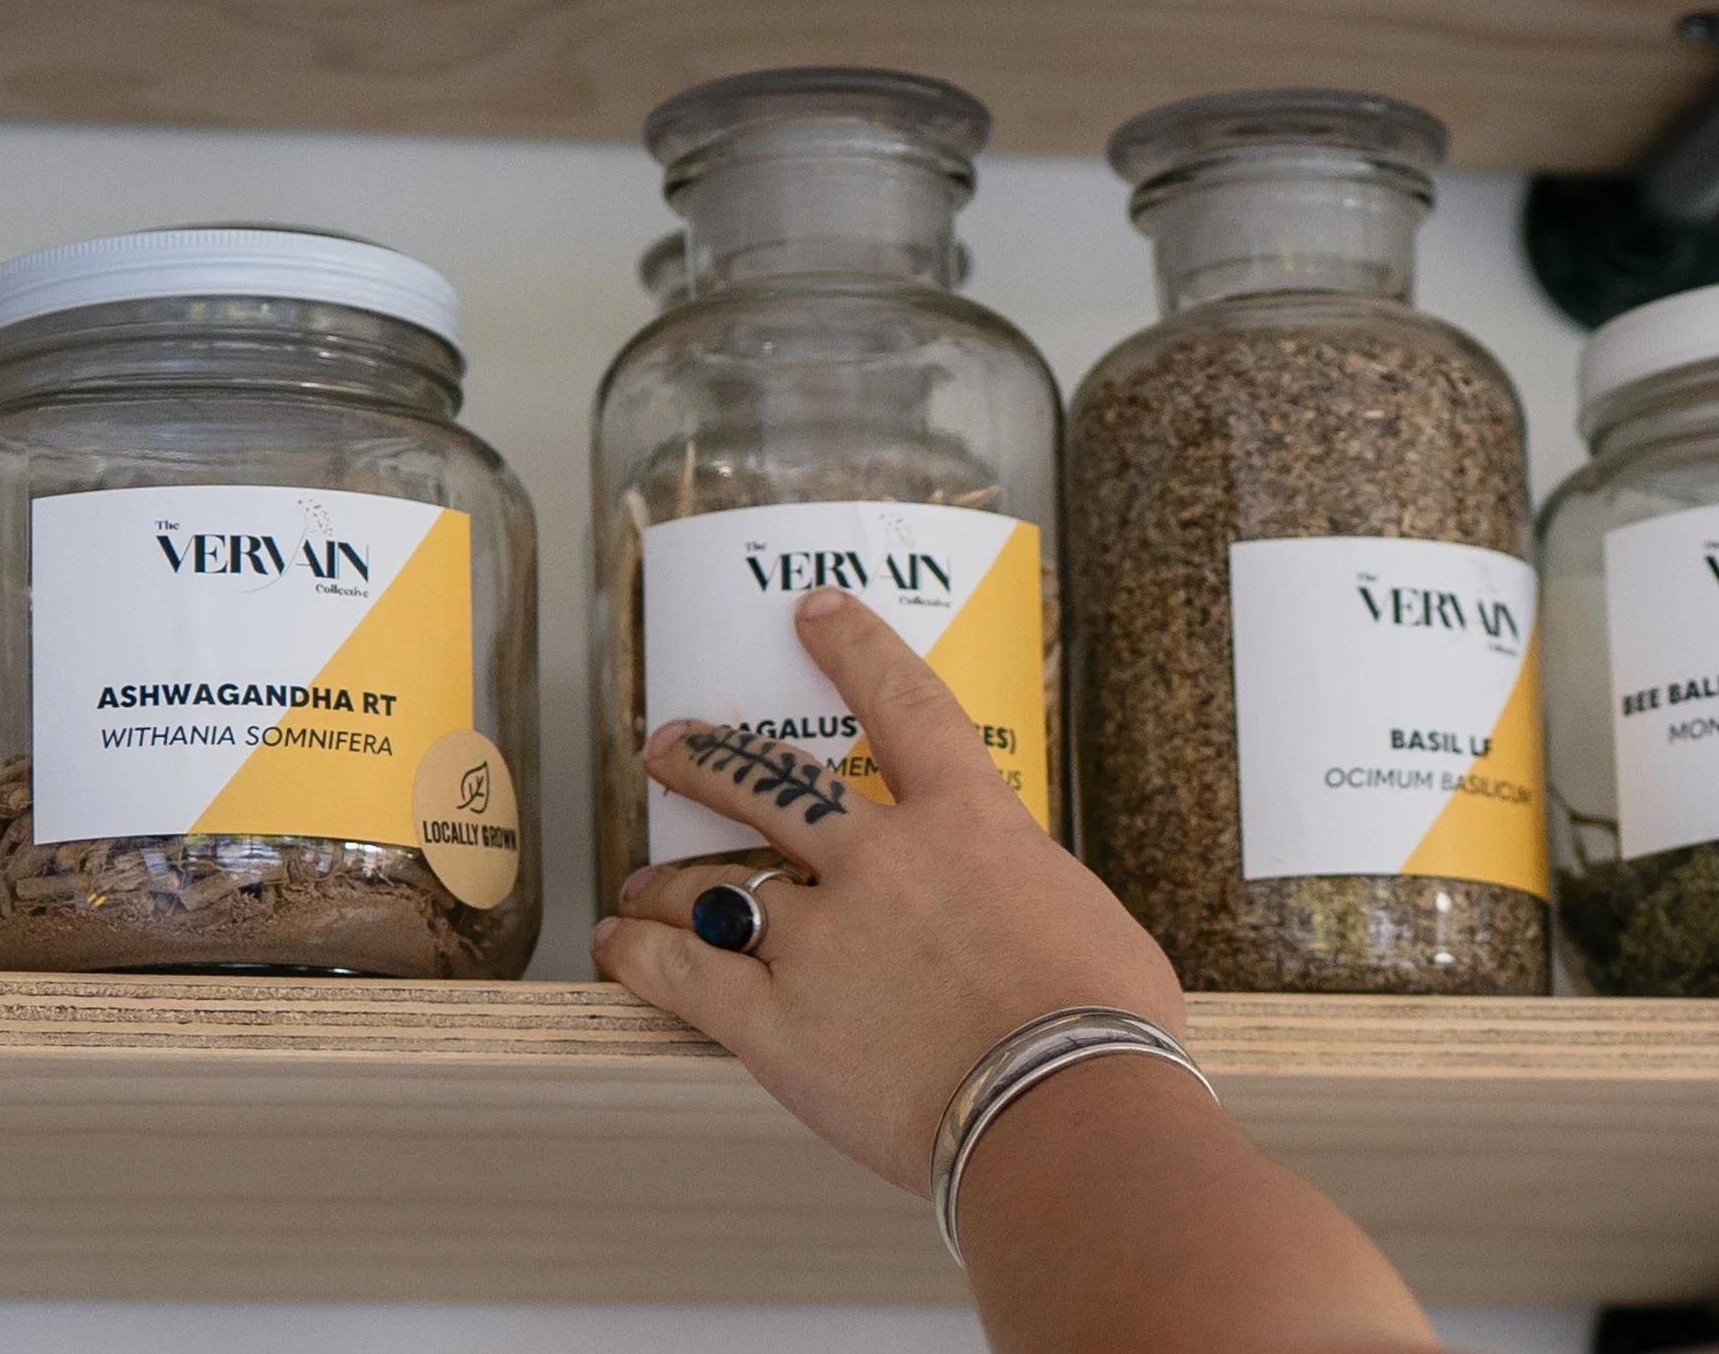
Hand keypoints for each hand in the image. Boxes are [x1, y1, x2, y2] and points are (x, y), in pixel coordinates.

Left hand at [590, 583, 1185, 1196]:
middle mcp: (877, 862)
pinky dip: (641, 959)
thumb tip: (1017, 913)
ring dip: (665, 882)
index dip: (855, 649)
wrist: (1068, 1116)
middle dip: (710, 759)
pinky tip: (616, 949)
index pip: (901, 704)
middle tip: (669, 746)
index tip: (814, 610)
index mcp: (965, 824)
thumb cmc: (1111, 1034)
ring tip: (636, 886)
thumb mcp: (1089, 925)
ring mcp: (817, 936)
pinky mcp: (777, 1021)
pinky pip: (685, 977)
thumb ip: (1025, 896)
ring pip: (713, 884)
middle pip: (770, 785)